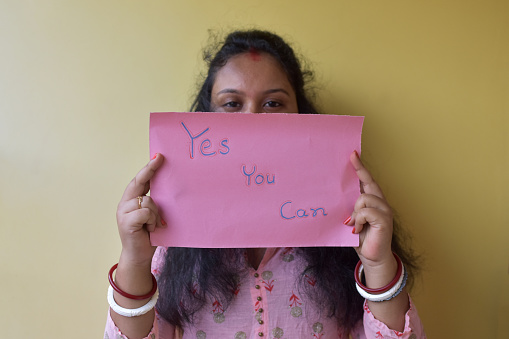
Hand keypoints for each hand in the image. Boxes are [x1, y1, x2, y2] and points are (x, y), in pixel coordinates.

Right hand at [116, 153, 164, 265]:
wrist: (139, 256)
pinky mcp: (126, 222)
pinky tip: (151, 229)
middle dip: (149, 170)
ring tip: (154, 225)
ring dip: (156, 214)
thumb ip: (154, 202)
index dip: (148, 168)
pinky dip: (152, 221)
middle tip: (159, 158)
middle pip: (138, 182)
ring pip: (147, 201)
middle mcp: (124, 203)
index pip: (140, 180)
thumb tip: (167, 186)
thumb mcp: (153, 215)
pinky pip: (145, 212)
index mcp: (131, 200)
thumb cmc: (148, 235)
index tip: (158, 156)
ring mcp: (123, 212)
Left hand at [345, 151, 393, 269]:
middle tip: (351, 156)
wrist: (372, 258)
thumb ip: (349, 208)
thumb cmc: (361, 239)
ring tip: (352, 224)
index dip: (360, 167)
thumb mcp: (351, 220)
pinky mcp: (384, 220)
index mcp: (373, 202)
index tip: (352, 154)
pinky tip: (357, 229)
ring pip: (364, 198)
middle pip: (369, 182)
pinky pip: (366, 211)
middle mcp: (381, 203)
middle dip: (360, 169)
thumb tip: (336, 196)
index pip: (367, 181)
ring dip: (354, 211)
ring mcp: (385, 211)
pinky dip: (358, 219)